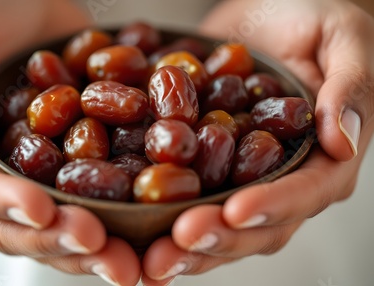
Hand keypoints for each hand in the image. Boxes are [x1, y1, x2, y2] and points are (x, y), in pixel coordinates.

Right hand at [0, 1, 140, 284]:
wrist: (18, 10)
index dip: (6, 204)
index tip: (42, 210)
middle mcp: (0, 178)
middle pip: (24, 225)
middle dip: (61, 240)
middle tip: (102, 248)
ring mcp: (44, 178)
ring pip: (66, 226)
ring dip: (99, 249)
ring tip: (136, 262)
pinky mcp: (80, 167)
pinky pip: (101, 199)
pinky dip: (127, 219)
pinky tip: (158, 230)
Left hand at [141, 0, 373, 283]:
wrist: (265, 12)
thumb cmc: (313, 19)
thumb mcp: (344, 38)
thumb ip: (350, 86)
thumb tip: (342, 140)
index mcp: (323, 158)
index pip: (304, 193)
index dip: (272, 207)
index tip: (233, 212)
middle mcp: (281, 180)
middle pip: (255, 226)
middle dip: (217, 239)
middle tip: (177, 243)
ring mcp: (239, 179)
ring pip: (216, 226)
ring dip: (182, 247)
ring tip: (148, 260)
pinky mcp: (203, 170)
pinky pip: (183, 200)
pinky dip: (157, 220)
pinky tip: (129, 232)